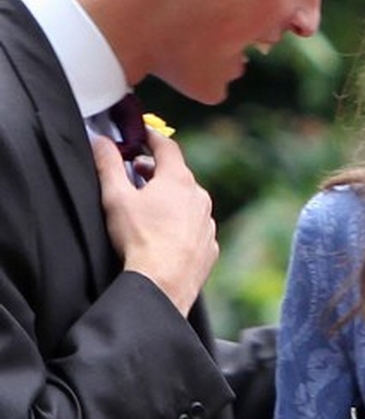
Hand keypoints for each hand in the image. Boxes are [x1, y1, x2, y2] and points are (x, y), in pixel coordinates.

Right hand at [93, 130, 217, 314]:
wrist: (162, 284)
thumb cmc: (139, 239)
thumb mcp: (115, 197)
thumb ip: (108, 165)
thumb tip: (101, 142)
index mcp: (178, 179)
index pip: (167, 147)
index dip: (152, 138)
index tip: (143, 134)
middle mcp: (199, 197)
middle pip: (178, 174)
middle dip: (157, 170)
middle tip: (137, 172)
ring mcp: (207, 222)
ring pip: (189, 201)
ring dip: (171, 198)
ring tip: (150, 206)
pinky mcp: (209, 246)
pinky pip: (195, 227)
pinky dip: (181, 224)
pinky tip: (165, 234)